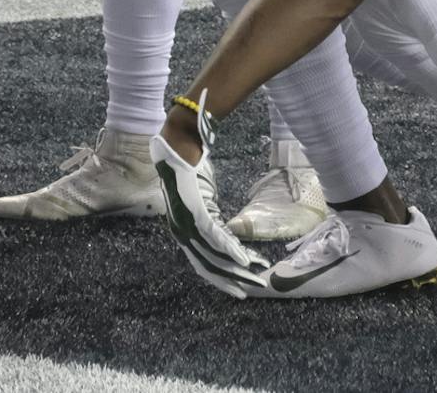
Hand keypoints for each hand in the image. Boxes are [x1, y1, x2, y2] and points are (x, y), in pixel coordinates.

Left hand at [149, 124, 271, 298]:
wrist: (179, 149)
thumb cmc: (191, 172)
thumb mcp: (203, 203)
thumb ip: (212, 220)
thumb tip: (227, 231)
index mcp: (183, 233)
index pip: (204, 265)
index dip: (223, 279)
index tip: (241, 288)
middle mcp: (183, 233)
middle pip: (210, 266)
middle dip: (234, 280)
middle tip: (255, 288)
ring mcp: (188, 224)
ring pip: (215, 256)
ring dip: (238, 268)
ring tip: (257, 276)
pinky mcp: (195, 212)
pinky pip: (215, 237)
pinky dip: (231, 250)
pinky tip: (245, 260)